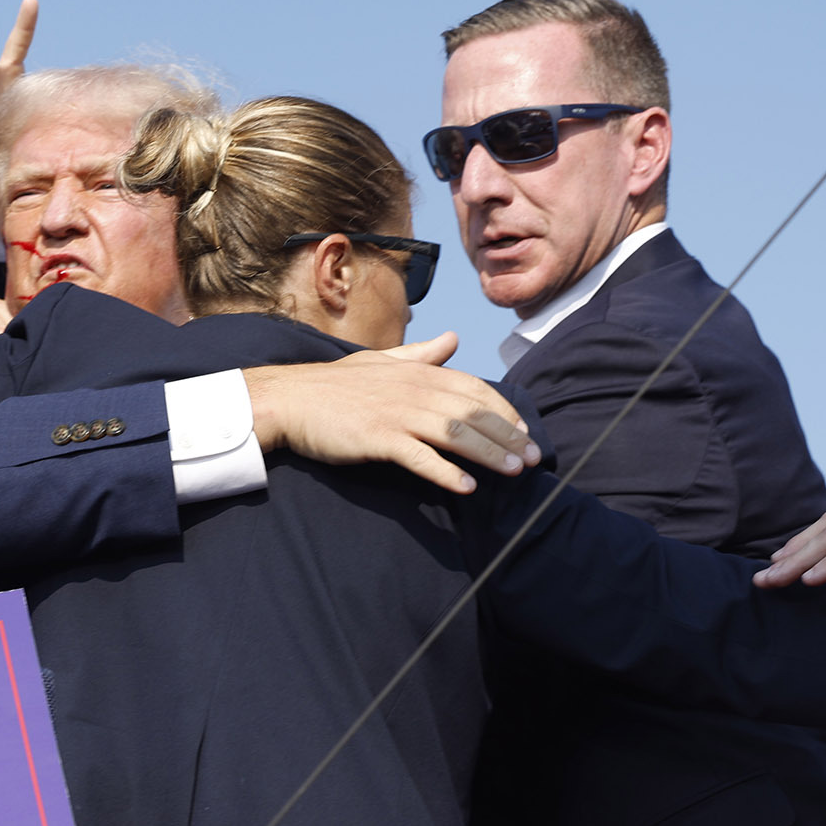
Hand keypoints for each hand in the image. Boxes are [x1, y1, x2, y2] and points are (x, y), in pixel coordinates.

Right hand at [243, 348, 540, 494]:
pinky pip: (419, 457)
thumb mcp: (381, 362)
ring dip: (489, 453)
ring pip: (455, 433)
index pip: (473, 388)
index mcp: (417, 372)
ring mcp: (396, 414)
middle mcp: (413, 390)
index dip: (504, 410)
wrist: (291, 399)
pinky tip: (466, 487)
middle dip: (508, 436)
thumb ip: (422, 354)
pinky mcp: (378, 438)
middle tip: (534, 460)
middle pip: (473, 412)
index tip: (524, 431)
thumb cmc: (335, 385)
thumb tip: (454, 338)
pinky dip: (445, 472)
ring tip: (514, 472)